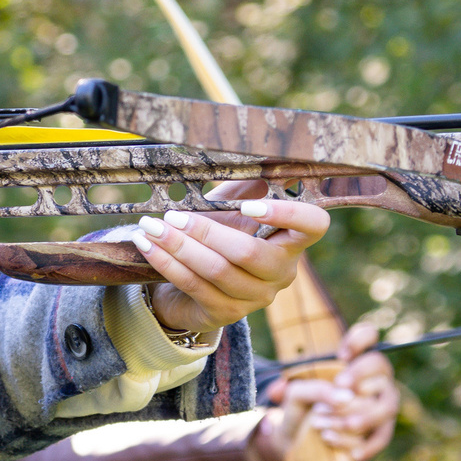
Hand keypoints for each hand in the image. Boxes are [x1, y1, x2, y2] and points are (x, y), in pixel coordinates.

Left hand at [131, 183, 330, 334]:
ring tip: (151, 227)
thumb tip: (252, 145)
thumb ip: (246, 182)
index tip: (251, 205)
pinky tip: (148, 245)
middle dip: (205, 231)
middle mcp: (281, 273)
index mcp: (291, 241)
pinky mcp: (225, 314)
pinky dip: (167, 263)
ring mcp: (255, 298)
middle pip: (248, 253)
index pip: (313, 225)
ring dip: (179, 246)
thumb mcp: (234, 205)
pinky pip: (194, 285)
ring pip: (216, 271)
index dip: (288, 214)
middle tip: (172, 215)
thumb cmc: (220, 234)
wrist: (192, 284)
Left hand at [251, 321, 401, 460]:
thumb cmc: (302, 407)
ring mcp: (381, 404)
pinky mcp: (380, 431)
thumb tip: (341, 396)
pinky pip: (381, 436)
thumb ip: (309, 386)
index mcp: (352, 360)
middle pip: (380, 364)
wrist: (297, 440)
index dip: (359, 339)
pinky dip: (366, 445)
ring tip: (329, 425)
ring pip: (385, 405)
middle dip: (359, 374)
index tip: (340, 355)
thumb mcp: (295, 393)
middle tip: (339, 385)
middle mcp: (372, 378)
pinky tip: (351, 453)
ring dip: (361, 415)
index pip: (367, 335)